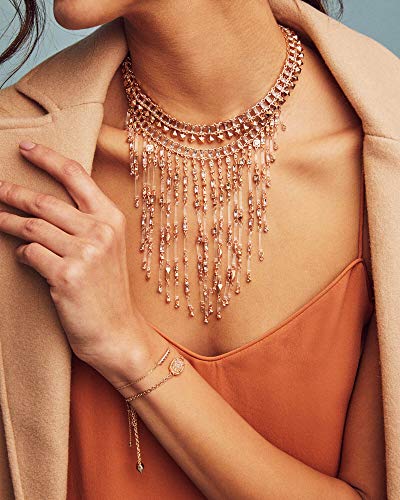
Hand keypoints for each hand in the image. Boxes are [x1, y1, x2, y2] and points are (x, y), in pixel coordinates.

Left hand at [0, 140, 152, 380]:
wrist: (116, 331)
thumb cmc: (108, 290)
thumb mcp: (107, 249)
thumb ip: (84, 223)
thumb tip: (44, 205)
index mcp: (111, 219)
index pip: (76, 176)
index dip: (48, 158)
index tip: (25, 148)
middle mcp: (100, 231)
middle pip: (45, 201)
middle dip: (13, 193)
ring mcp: (84, 253)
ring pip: (32, 227)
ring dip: (8, 222)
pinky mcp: (66, 275)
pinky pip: (30, 254)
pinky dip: (22, 254)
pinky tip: (24, 257)